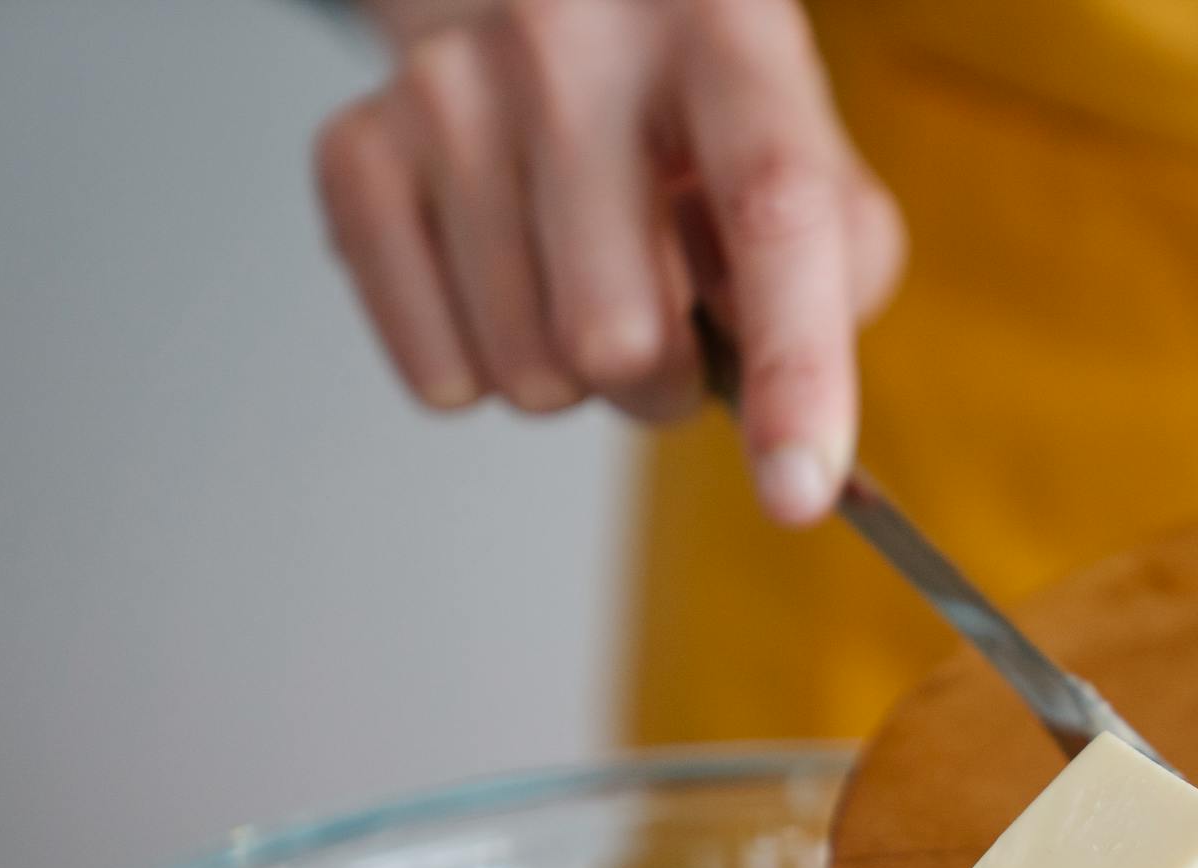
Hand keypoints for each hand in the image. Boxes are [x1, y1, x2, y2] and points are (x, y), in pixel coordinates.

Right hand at [313, 0, 903, 524]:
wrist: (551, 17)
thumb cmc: (698, 122)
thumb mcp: (812, 160)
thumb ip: (840, 273)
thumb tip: (782, 404)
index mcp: (723, 29)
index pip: (772, 209)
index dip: (795, 367)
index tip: (798, 490)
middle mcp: (572, 37)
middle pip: (619, 337)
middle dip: (663, 382)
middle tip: (669, 323)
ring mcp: (448, 87)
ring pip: (527, 373)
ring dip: (577, 380)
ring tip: (584, 284)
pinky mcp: (357, 149)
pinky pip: (441, 376)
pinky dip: (489, 373)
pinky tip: (507, 283)